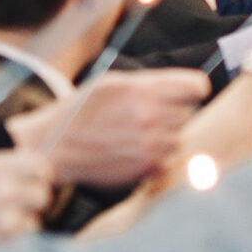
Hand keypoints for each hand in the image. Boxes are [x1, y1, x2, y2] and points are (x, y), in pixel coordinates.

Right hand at [0, 149, 54, 242]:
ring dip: (28, 212)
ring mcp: (2, 208)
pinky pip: (29, 226)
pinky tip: (1, 226)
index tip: (34, 178)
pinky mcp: (3, 230)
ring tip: (8, 214)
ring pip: (38, 208)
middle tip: (23, 199)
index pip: (38, 163)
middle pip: (42, 189)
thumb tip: (33, 167)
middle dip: (35, 195)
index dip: (40, 173)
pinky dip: (20, 228)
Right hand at [11, 68, 209, 188]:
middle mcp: (149, 117)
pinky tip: (133, 151)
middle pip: (188, 112)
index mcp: (141, 90)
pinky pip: (168, 160)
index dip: (192, 89)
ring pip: (179, 137)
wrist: (54, 148)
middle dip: (173, 112)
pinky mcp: (146, 169)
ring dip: (165, 136)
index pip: (197, 87)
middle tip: (147, 116)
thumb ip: (152, 82)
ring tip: (136, 134)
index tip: (184, 94)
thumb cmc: (83, 111)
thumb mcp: (111, 83)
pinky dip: (156, 157)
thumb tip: (193, 85)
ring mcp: (149, 145)